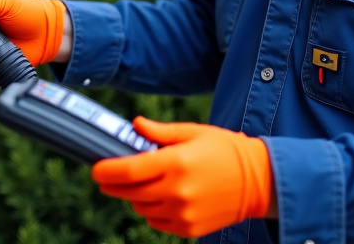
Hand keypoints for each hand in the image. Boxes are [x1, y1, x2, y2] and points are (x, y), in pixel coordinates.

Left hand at [91, 117, 272, 238]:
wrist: (258, 181)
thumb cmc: (224, 150)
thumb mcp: (193, 132)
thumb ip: (160, 132)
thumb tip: (134, 124)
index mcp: (176, 163)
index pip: (129, 170)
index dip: (107, 171)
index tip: (95, 169)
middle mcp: (177, 191)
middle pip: (130, 192)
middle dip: (115, 184)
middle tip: (108, 177)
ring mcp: (183, 213)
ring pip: (142, 208)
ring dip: (136, 197)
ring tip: (144, 184)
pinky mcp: (189, 229)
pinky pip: (157, 222)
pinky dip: (153, 211)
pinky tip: (161, 197)